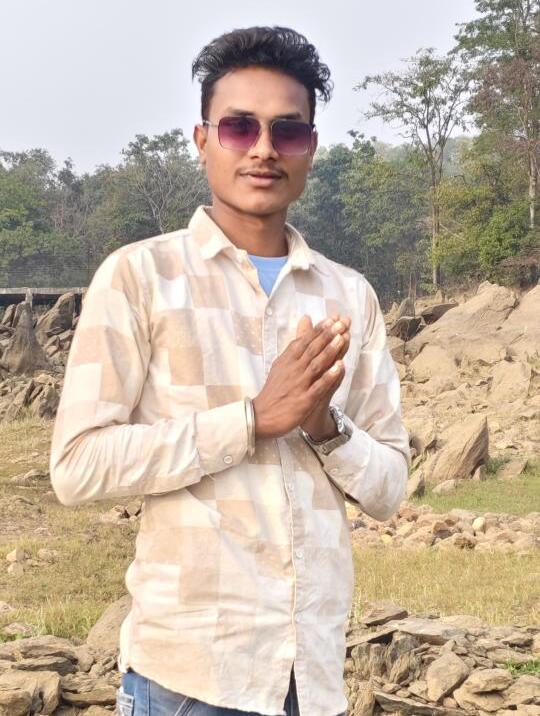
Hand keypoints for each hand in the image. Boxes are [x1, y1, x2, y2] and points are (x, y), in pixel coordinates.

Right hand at [252, 314, 349, 438]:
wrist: (261, 416)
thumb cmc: (274, 390)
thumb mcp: (281, 364)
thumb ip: (294, 345)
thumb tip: (304, 321)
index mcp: (287, 360)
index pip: (303, 342)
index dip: (318, 331)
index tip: (330, 320)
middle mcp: (293, 370)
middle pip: (311, 350)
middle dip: (326, 336)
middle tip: (340, 323)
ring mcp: (299, 384)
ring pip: (316, 365)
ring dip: (329, 351)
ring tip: (341, 339)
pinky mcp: (304, 400)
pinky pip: (318, 386)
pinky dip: (328, 376)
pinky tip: (339, 367)